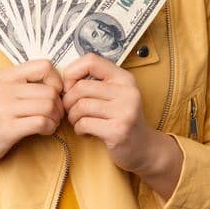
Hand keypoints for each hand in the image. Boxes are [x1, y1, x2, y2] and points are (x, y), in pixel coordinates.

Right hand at [0, 59, 64, 168]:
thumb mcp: (2, 91)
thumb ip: (25, 84)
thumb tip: (58, 86)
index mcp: (5, 76)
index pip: (44, 66)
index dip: (56, 80)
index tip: (53, 93)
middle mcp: (4, 88)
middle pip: (50, 91)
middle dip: (58, 105)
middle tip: (54, 114)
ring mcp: (4, 108)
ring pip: (48, 106)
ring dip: (55, 118)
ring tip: (49, 122)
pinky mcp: (7, 128)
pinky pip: (41, 122)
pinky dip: (49, 128)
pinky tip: (44, 130)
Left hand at [61, 53, 171, 175]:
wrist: (145, 148)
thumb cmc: (121, 119)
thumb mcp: (114, 94)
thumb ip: (95, 82)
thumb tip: (64, 78)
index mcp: (124, 78)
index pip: (91, 60)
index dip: (72, 72)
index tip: (70, 86)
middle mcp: (127, 92)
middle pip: (81, 87)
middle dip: (68, 100)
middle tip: (71, 110)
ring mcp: (125, 111)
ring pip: (81, 106)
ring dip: (73, 116)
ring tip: (79, 122)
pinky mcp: (118, 130)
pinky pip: (84, 124)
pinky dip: (79, 129)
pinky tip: (85, 132)